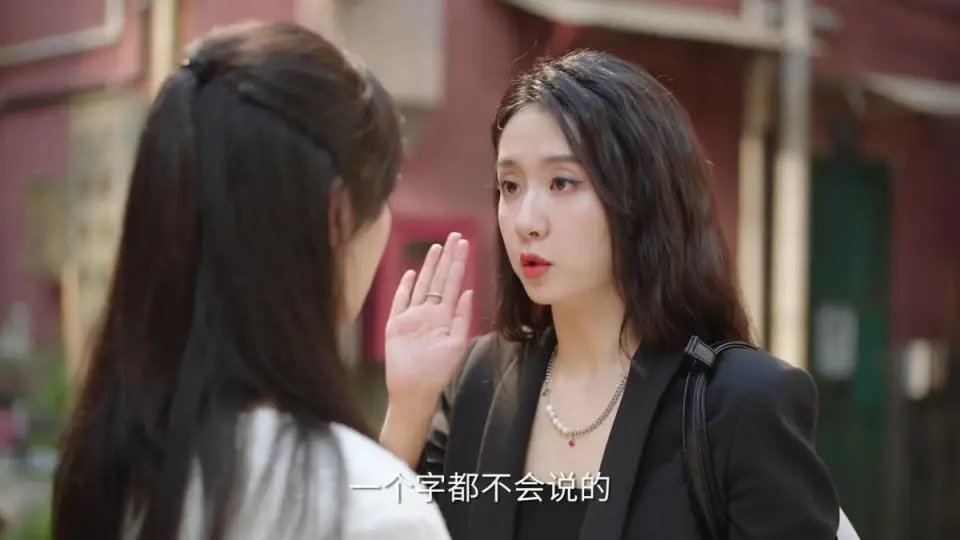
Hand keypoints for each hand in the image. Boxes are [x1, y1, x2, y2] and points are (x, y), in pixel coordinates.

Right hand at [384, 232, 472, 406]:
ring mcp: (413, 316)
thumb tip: (470, 291)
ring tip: (437, 247)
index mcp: (446, 316)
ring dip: (429, 267)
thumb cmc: (438, 371)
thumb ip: (462, 317)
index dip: (459, 263)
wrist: (414, 390)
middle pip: (439, 279)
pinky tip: (412, 273)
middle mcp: (430, 312)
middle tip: (455, 236)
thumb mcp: (456, 344)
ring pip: (422, 285)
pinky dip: (406, 287)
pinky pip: (401, 301)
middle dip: (447, 258)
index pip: (454, 283)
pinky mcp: (396, 324)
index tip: (464, 244)